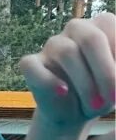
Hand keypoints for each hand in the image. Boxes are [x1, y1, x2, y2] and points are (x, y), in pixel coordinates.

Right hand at [19, 12, 114, 129]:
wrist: (74, 113)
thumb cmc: (102, 93)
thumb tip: (115, 75)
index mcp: (102, 25)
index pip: (111, 30)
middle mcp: (77, 29)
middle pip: (91, 39)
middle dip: (105, 72)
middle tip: (114, 98)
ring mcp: (53, 44)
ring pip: (66, 52)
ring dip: (84, 84)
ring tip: (94, 107)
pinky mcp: (31, 64)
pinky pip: (33, 66)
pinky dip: (48, 81)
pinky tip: (63, 92)